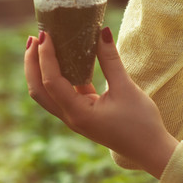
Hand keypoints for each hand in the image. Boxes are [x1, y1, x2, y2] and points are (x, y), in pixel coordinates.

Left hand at [24, 29, 178, 178]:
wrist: (150, 150)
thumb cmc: (141, 123)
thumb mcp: (126, 88)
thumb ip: (111, 60)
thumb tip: (102, 32)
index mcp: (78, 113)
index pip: (51, 81)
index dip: (45, 56)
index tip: (45, 34)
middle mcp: (71, 117)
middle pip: (39, 90)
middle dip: (32, 63)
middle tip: (34, 37)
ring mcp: (75, 117)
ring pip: (47, 93)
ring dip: (41, 70)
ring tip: (42, 45)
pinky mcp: (83, 114)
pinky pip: (64, 93)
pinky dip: (60, 75)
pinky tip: (67, 58)